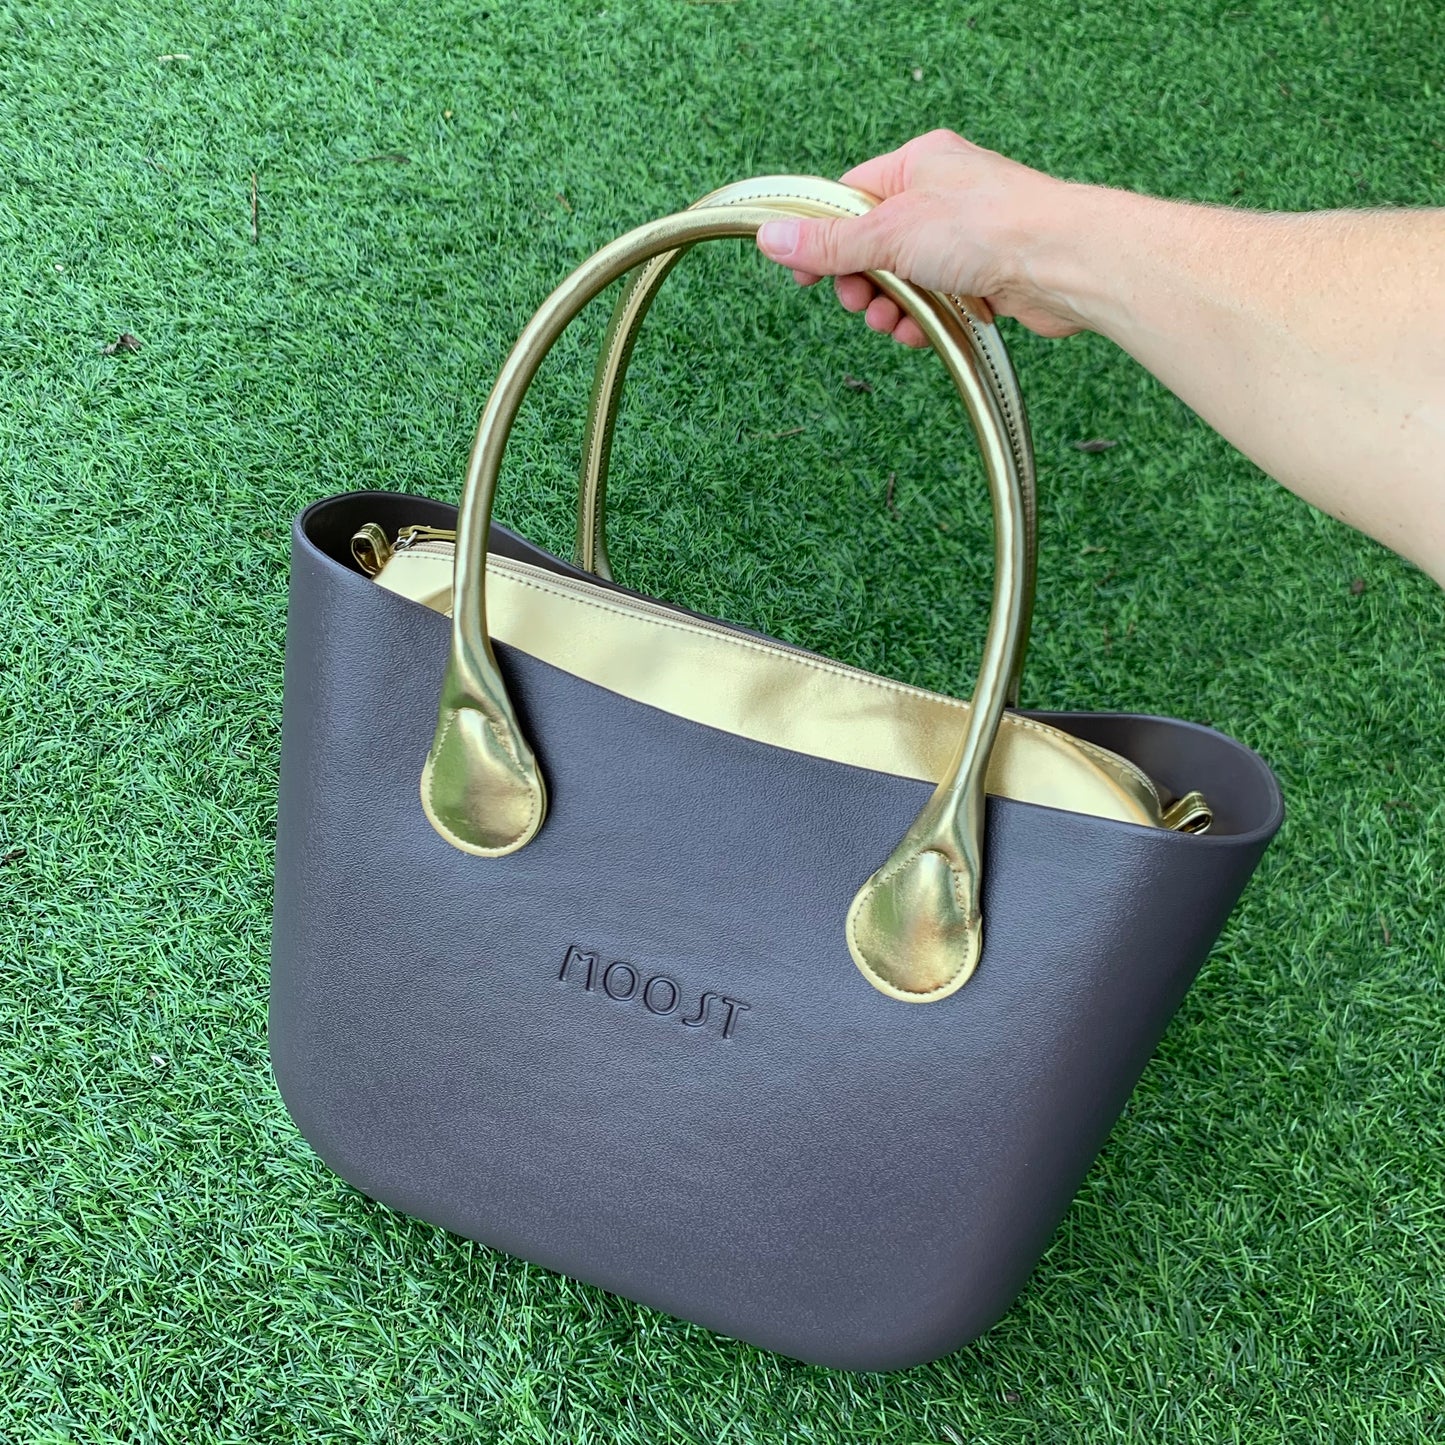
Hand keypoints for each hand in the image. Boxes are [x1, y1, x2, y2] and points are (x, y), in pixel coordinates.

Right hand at [756, 130, 1091, 343]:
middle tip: (861, 303)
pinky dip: (924, 322)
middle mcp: (942, 197)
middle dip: (863, 284)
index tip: (804, 272)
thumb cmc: (990, 227)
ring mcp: (964, 239)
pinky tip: (924, 333)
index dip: (822, 238)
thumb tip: (771, 238)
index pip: (849, 199)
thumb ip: (829, 243)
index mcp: (918, 165)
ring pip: (904, 282)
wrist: (1063, 264)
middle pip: (874, 246)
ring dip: (892, 309)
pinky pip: (936, 304)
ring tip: (894, 323)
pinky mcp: (983, 279)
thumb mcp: (890, 233)